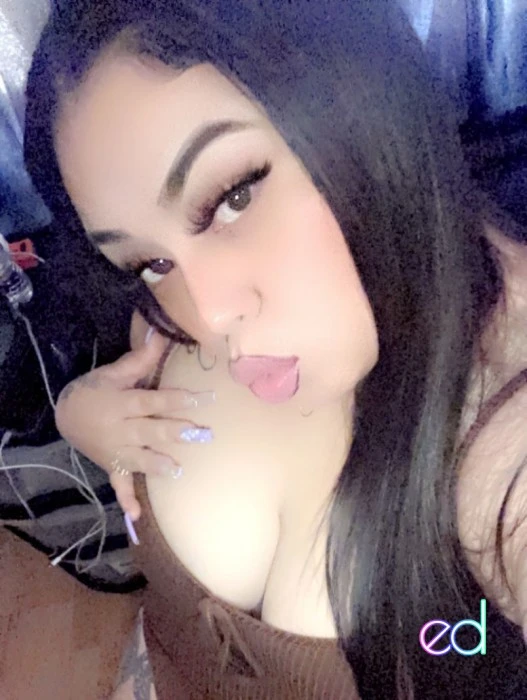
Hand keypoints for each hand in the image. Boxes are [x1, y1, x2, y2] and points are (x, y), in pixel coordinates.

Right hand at [55, 329, 214, 519]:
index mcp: (121, 403)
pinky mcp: (112, 465)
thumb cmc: (94, 390)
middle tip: (203, 434)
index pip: (153, 401)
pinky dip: (126, 500)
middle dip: (177, 432)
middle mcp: (119, 429)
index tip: (204, 399)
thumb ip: (140, 358)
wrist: (64, 414)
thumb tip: (162, 331)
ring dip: (158, 464)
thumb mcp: (113, 372)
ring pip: (139, 458)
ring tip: (177, 469)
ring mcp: (115, 451)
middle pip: (151, 431)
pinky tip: (137, 516)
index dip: (178, 400)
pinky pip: (118, 484)